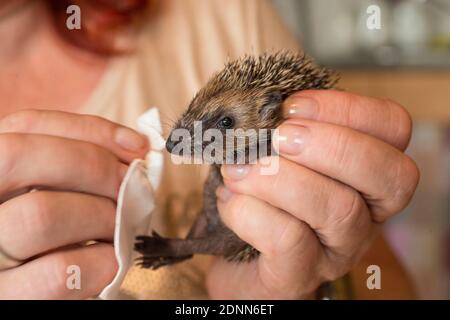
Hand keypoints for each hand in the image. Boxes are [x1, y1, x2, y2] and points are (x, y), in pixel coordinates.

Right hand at [0, 110, 147, 298]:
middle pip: (21, 158)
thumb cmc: (56, 232)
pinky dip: (102, 260)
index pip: (26, 125)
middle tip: (132, 186)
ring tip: (120, 226)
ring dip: (102, 216)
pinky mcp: (6, 296)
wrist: (40, 287)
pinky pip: (58, 272)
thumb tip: (137, 147)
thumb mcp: (58, 187)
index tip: (138, 147)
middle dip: (94, 167)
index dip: (90, 130)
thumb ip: (82, 162)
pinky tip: (111, 259)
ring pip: (41, 214)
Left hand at [207, 90, 418, 298]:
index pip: (393, 128)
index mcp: (365, 174)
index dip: (348, 108)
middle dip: (330, 145)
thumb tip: (263, 104)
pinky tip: (229, 200)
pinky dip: (250, 211)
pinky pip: (288, 240)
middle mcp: (366, 215)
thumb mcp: (275, 155)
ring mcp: (337, 250)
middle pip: (390, 175)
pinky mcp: (299, 277)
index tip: (292, 106)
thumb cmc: (258, 198)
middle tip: (278, 138)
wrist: (232, 261)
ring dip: (278, 178)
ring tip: (237, 170)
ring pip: (337, 207)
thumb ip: (281, 130)